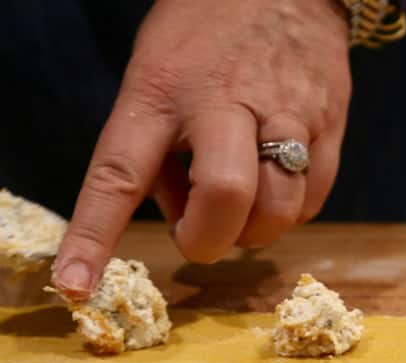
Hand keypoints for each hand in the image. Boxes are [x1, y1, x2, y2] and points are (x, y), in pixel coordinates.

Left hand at [52, 0, 350, 298]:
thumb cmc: (206, 34)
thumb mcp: (155, 71)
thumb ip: (161, 148)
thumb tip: (191, 218)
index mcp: (160, 92)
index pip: (118, 173)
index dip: (94, 235)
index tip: (74, 284)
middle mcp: (223, 104)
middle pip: (224, 196)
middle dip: (211, 238)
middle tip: (203, 235)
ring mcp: (285, 115)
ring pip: (279, 209)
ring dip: (255, 230)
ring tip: (244, 205)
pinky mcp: (330, 123)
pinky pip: (313, 198)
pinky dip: (292, 211)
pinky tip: (279, 186)